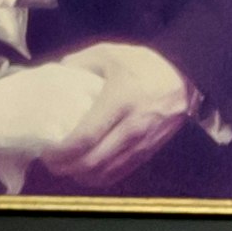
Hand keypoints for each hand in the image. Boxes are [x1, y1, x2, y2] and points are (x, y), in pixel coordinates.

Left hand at [61, 42, 200, 181]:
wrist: (185, 75)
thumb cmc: (144, 63)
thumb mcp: (108, 53)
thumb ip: (78, 63)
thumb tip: (54, 76)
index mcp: (119, 100)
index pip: (85, 138)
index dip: (61, 151)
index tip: (46, 151)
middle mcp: (132, 127)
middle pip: (92, 162)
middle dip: (66, 168)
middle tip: (51, 161)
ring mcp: (142, 143)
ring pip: (105, 174)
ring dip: (82, 176)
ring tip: (68, 166)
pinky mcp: (149, 152)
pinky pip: (120, 173)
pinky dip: (100, 177)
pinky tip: (89, 170)